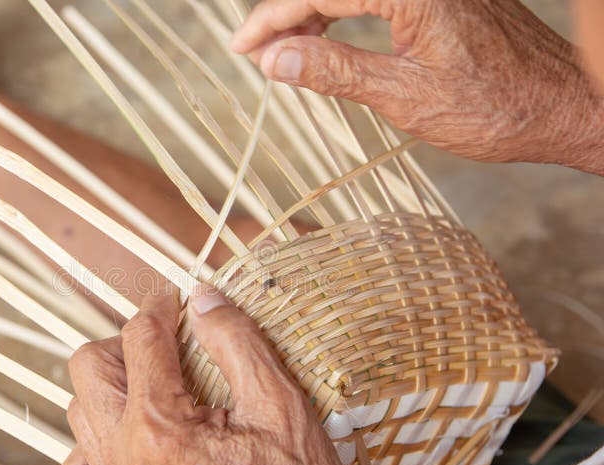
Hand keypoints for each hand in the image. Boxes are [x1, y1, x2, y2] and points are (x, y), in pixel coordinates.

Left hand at [52, 287, 349, 464]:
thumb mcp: (282, 407)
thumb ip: (237, 344)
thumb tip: (205, 299)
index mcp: (160, 427)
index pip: (140, 339)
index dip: (160, 307)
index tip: (174, 299)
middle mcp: (123, 460)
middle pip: (90, 369)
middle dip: (124, 341)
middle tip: (163, 340)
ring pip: (79, 415)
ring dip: (109, 387)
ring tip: (151, 385)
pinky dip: (93, 443)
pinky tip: (128, 438)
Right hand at [232, 0, 603, 173]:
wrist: (564, 107)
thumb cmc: (498, 109)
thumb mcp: (407, 97)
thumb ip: (338, 73)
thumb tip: (278, 60)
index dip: (274, 19)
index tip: (243, 47)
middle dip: (288, 14)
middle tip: (258, 52)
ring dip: (314, 14)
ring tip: (287, 53)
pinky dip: (344, 15)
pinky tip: (329, 41)